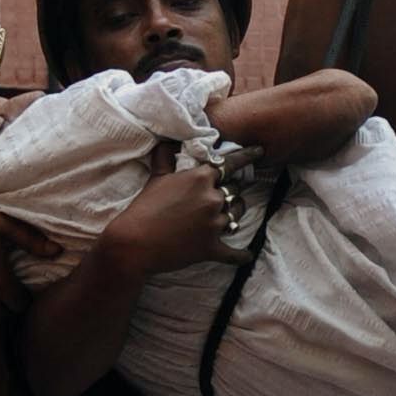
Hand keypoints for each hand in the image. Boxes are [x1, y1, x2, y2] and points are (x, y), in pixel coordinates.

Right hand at [106, 148, 249, 274]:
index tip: (260, 151)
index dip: (247, 156)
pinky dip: (241, 255)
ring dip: (234, 213)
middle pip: (235, 190)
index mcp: (201, 178)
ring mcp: (214, 224)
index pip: (230, 163)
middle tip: (223, 192)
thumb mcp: (156, 176)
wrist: (135, 242)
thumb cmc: (144, 207)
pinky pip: (235, 252)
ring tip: (226, 214)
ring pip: (237, 214)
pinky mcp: (212, 248)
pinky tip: (247, 255)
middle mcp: (213, 198)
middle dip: (231, 190)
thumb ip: (166, 155)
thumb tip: (169, 140)